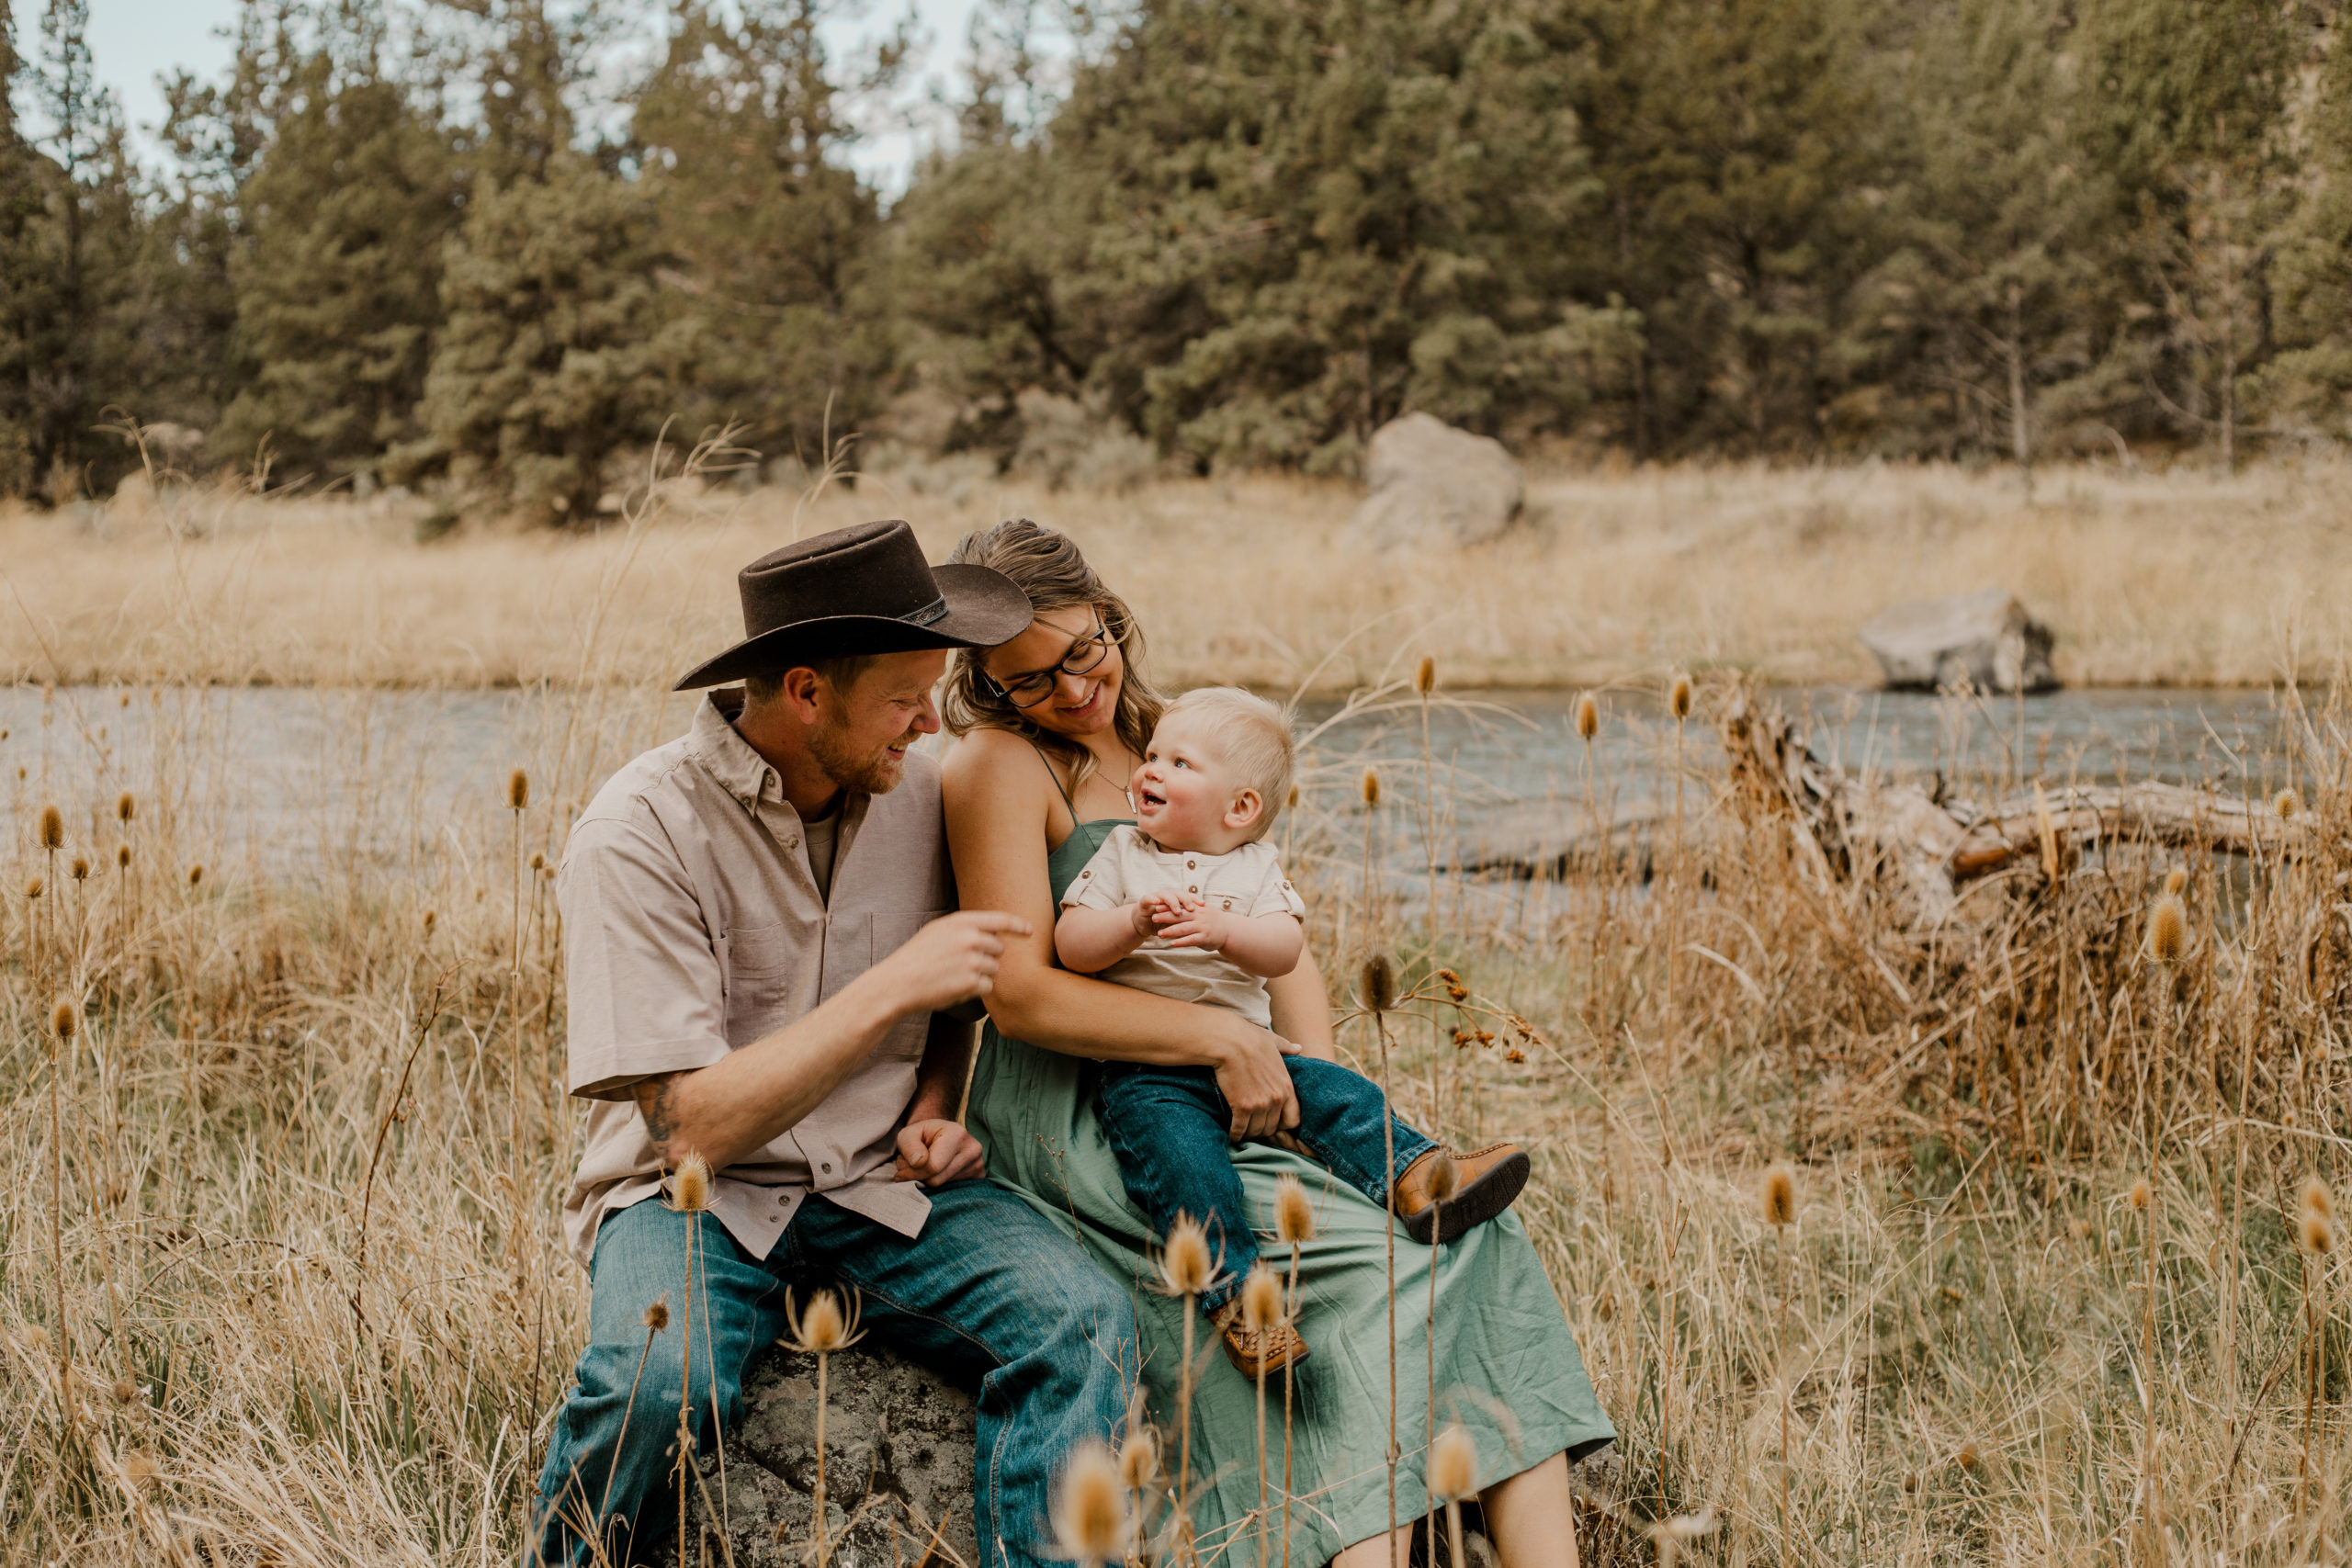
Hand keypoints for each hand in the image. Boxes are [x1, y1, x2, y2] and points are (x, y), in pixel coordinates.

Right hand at [870, 911, 1031, 1015]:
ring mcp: (972, 961)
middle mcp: (969, 939)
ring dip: (981, 975)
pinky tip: (956, 987)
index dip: (1018, 925)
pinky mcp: (971, 984)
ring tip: (955, 975)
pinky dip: (976, 990)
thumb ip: (964, 928)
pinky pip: (988, 987)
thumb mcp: (937, 931)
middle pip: (999, 948)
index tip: (1029, 930)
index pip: (1001, 919)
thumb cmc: (916, 957)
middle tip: (964, 963)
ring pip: (994, 969)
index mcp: (961, 921)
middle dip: (988, 957)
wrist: (898, 983)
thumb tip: (992, 932)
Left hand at [894, 1119, 986, 1185]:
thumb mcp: (908, 1134)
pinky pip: (952, 1192)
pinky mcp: (978, 1177)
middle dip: (918, 1178)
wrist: (942, 1135)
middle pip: (937, 1180)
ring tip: (924, 1168)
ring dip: (926, 1182)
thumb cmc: (922, 1135)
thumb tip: (918, 1163)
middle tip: (909, 1169)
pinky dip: (938, 1187)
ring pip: (943, 1189)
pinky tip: (936, 1174)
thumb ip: (909, 1146)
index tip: (901, 1172)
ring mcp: (978, 1165)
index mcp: (957, 1134)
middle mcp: (973, 1150)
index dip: (912, 1173)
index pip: (933, 1166)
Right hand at [1134, 889, 1198, 935]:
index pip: (1187, 896)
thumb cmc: (1161, 922)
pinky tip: (1157, 902)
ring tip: (1177, 911)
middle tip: (1192, 909)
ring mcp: (1156, 897)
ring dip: (1172, 902)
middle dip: (1186, 900)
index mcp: (1176, 899)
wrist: (1142, 922)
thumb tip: (1202, 926)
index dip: (1195, 899)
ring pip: (1165, 895)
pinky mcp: (1144, 901)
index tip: (1204, 905)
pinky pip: (1148, 898)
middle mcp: (1167, 895)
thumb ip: (1184, 921)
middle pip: (1178, 894)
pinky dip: (1153, 899)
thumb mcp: (1174, 922)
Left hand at [1155, 902, 1232, 951]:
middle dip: (1165, 916)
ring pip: (1183, 928)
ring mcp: (1202, 927)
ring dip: (1170, 931)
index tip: (1156, 906)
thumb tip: (1174, 904)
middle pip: (1179, 915)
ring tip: (1159, 934)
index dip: (1168, 906)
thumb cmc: (1212, 920)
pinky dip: (1181, 942)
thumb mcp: (1203, 910)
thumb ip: (1190, 908)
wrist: (1229, 931)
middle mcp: (1199, 916)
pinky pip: (1191, 940)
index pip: (1180, 906)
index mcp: (1197, 908)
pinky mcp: (1204, 938)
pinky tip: (1172, 944)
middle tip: (1153, 917)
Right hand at [1209, 1017, 1300, 1140]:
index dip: (1283, 1124)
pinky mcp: (1242, 1107)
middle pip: (1273, 1128)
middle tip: (1253, 1127)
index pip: (1294, 1119)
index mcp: (1286, 1086)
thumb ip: (1287, 1048)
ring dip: (1249, 1133)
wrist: (1229, 1041)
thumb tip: (1298, 1047)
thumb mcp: (1273, 1041)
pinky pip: (1240, 1130)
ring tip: (1242, 1131)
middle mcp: (1276, 1098)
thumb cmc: (1249, 1038)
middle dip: (1263, 1129)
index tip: (1272, 1121)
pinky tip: (1232, 1133)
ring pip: (1257, 1131)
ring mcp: (1260, 1104)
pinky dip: (1235, 1134)